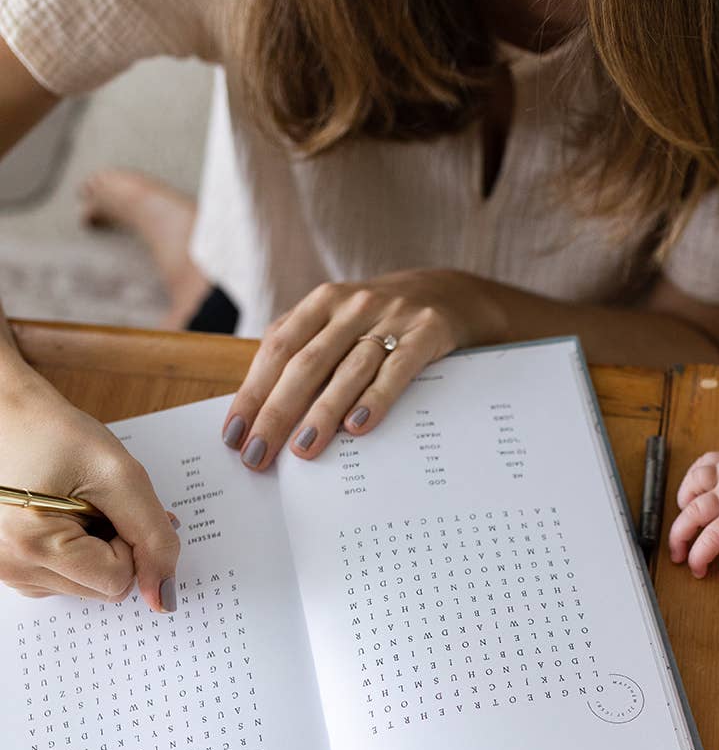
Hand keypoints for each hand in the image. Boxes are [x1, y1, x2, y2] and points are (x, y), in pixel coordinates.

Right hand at [0, 366, 179, 610]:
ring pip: (90, 586)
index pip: (118, 581)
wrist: (9, 415)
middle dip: (115, 545)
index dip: (130, 542)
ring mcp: (9, 572)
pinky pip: (69, 579)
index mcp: (32, 546)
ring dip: (98, 548)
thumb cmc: (55, 434)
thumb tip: (164, 595)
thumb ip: (153, 536)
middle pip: (104, 589)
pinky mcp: (12, 569)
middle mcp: (12, 569)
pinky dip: (79, 552)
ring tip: (72, 505)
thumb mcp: (120, 476)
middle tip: (94, 502)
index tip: (111, 505)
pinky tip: (61, 516)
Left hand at [221, 268, 505, 468]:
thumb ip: (305, 352)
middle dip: (276, 413)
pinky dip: (376, 398)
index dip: (252, 392)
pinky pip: (397, 370)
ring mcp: (391, 318)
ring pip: (348, 370)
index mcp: (322, 302)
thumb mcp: (340, 322)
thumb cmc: (382, 322)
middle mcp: (353, 306)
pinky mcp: (426, 334)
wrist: (453, 294)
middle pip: (306, 363)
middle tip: (258, 455)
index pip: (277, 348)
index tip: (234, 435)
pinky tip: (358, 426)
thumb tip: (261, 414)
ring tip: (302, 451)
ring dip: (322, 413)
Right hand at [668, 447, 718, 579]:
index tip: (697, 570)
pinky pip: (700, 465)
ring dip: (683, 505)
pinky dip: (691, 478)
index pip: (710, 541)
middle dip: (678, 538)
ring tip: (685, 518)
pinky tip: (692, 490)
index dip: (698, 559)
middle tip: (677, 553)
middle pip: (692, 516)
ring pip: (692, 487)